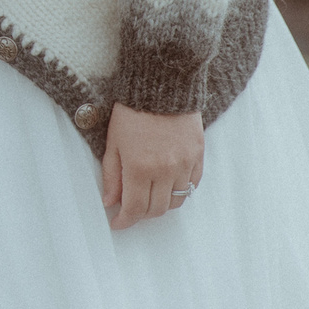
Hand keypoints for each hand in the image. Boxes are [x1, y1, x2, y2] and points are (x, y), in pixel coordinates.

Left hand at [100, 104, 203, 229]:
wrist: (162, 84)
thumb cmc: (132, 110)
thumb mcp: (113, 142)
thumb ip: (111, 175)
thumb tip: (109, 201)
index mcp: (139, 167)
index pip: (134, 208)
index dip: (124, 221)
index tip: (116, 223)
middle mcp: (165, 170)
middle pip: (157, 209)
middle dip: (141, 215)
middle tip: (130, 210)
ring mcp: (185, 164)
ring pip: (176, 200)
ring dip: (161, 205)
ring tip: (148, 198)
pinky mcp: (199, 155)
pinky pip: (193, 184)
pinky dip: (181, 190)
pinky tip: (168, 185)